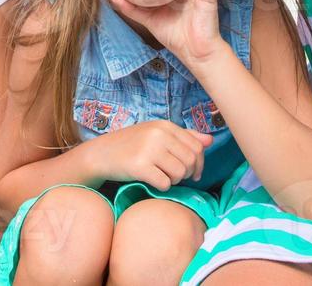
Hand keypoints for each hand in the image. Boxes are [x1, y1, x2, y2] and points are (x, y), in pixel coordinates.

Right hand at [84, 120, 213, 190]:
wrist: (101, 154)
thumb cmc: (131, 145)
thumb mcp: (157, 134)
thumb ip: (184, 137)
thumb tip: (210, 140)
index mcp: (164, 125)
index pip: (197, 146)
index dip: (199, 163)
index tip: (193, 173)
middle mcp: (158, 134)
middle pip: (191, 161)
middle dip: (188, 174)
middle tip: (176, 177)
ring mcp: (148, 149)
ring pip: (180, 173)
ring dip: (174, 181)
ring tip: (163, 177)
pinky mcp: (139, 166)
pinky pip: (165, 183)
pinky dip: (162, 187)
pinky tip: (153, 181)